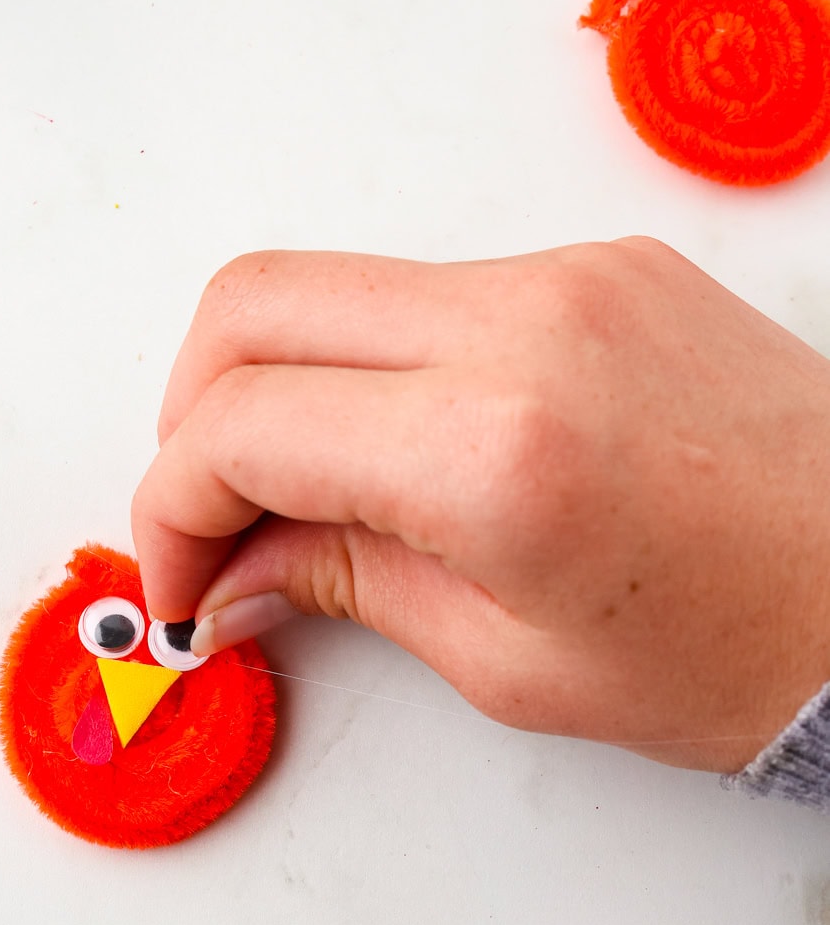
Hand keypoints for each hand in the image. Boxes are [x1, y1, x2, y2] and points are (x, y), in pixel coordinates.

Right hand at [130, 239, 829, 771]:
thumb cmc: (753, 646)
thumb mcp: (512, 662)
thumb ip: (346, 586)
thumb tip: (239, 571)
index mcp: (494, 447)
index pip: (240, 425)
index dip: (171, 509)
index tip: (184, 578)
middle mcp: (526, 325)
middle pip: (252, 303)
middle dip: (190, 419)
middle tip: (211, 522)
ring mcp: (570, 275)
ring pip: (337, 282)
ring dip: (281, 384)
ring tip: (309, 500)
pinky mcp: (605, 263)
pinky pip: (433, 286)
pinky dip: (375, 362)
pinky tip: (400, 454)